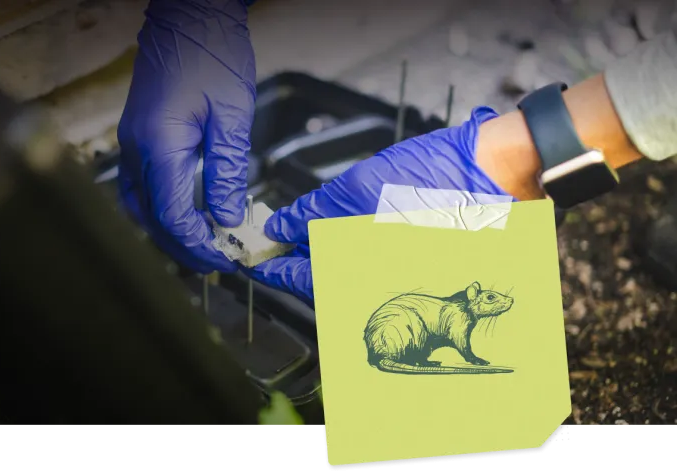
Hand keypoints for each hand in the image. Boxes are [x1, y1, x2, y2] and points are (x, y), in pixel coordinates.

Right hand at [117, 0, 255, 273]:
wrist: (190, 16)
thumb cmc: (212, 54)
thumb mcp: (232, 115)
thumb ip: (228, 171)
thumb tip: (227, 217)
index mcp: (159, 144)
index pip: (172, 215)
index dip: (198, 244)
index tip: (225, 258)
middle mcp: (135, 148)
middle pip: (151, 219)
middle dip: (183, 247)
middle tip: (216, 262)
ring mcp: (130, 143)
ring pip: (139, 207)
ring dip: (167, 232)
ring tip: (200, 245)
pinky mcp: (135, 136)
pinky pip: (138, 186)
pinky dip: (157, 209)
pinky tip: (180, 215)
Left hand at [244, 107, 511, 305]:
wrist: (494, 176)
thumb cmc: (432, 179)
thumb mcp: (356, 187)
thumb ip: (312, 210)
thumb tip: (280, 224)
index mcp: (357, 273)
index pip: (296, 279)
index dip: (270, 267)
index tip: (252, 259)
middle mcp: (377, 286)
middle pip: (321, 285)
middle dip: (296, 264)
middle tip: (276, 245)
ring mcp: (396, 279)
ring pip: (346, 278)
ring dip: (323, 258)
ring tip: (310, 234)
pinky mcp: (414, 269)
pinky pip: (372, 270)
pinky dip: (353, 255)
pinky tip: (350, 232)